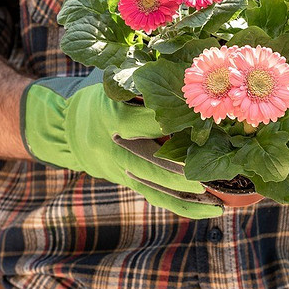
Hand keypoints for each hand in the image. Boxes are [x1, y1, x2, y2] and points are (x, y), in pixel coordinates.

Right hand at [22, 70, 222, 217]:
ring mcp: (120, 169)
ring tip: (220, 203)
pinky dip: (186, 207)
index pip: (146, 122)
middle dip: (182, 171)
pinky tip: (211, 210)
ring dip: (189, 197)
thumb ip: (142, 85)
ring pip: (157, 187)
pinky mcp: (128, 182)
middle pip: (151, 163)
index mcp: (111, 116)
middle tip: (211, 176)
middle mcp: (114, 146)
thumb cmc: (100, 99)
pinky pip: (158, 198)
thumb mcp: (113, 84)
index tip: (204, 120)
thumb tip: (186, 77)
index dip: (174, 123)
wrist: (67, 129)